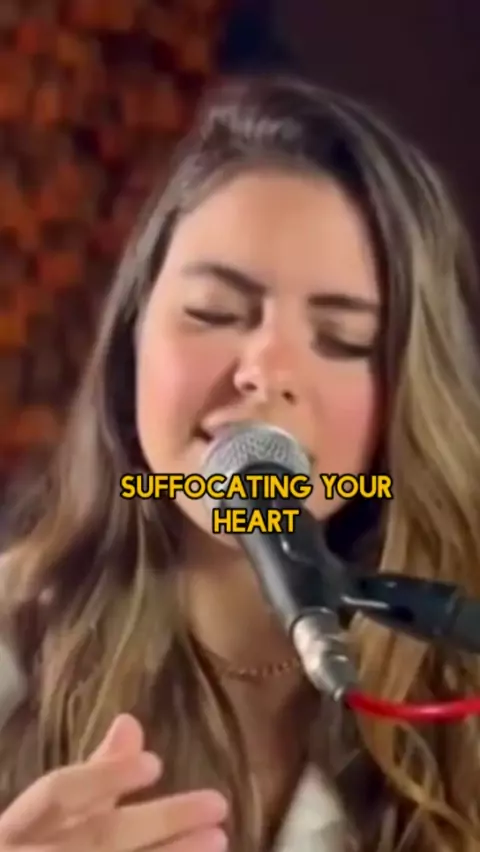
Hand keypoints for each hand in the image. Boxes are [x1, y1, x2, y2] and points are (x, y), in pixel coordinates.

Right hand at [0, 714, 227, 850]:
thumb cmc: (33, 849)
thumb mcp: (53, 815)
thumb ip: (93, 774)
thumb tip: (129, 723)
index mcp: (16, 828)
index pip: (58, 794)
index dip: (104, 777)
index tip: (156, 764)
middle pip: (98, 840)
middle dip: (159, 821)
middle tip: (218, 803)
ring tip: (219, 839)